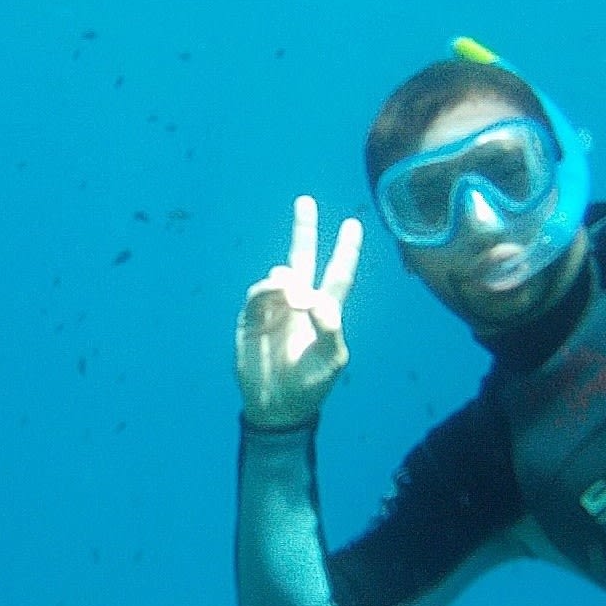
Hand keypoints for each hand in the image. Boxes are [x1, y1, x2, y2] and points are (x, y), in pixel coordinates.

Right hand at [235, 196, 361, 430]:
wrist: (276, 405)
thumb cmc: (311, 384)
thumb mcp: (332, 359)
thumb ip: (329, 327)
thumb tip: (311, 296)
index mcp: (325, 310)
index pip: (338, 273)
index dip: (346, 250)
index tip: (353, 222)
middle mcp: (300, 302)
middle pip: (303, 257)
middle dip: (303, 229)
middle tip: (305, 200)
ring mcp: (275, 307)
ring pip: (280, 275)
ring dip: (289, 282)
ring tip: (294, 302)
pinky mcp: (252, 317)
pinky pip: (259, 292)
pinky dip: (269, 291)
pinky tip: (278, 299)